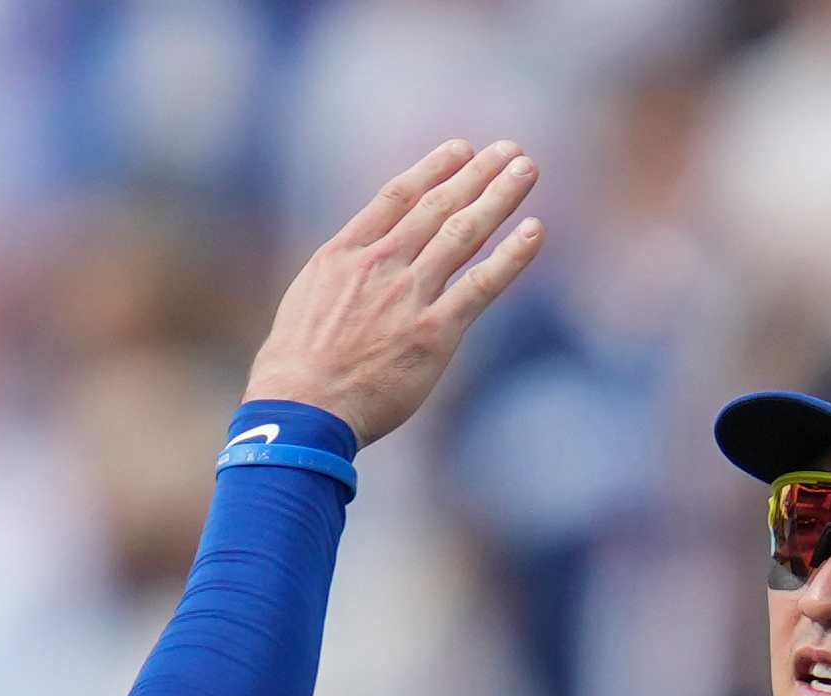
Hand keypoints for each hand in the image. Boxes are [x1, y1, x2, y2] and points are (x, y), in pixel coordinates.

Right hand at [245, 140, 544, 443]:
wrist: (303, 409)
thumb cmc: (297, 368)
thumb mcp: (307, 299)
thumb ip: (342, 273)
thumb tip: (362, 258)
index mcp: (344, 254)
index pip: (397, 196)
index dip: (434, 168)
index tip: (462, 150)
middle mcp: (380, 265)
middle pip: (437, 206)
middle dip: (478, 173)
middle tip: (510, 150)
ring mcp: (408, 296)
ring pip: (463, 232)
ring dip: (499, 197)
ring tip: (527, 170)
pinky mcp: (434, 332)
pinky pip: (481, 285)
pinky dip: (511, 256)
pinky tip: (534, 231)